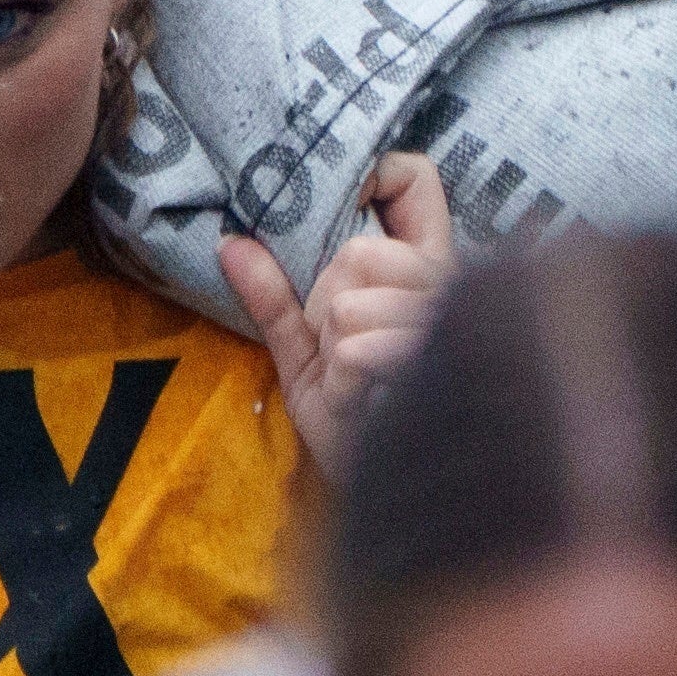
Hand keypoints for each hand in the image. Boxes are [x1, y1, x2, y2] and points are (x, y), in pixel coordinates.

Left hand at [223, 152, 456, 469]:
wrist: (390, 501)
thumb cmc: (356, 427)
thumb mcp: (305, 358)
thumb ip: (275, 300)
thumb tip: (230, 241)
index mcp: (423, 271)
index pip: (414, 177)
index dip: (376, 174)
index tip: (346, 208)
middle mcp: (446, 287)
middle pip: (358, 251)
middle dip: (328, 305)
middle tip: (344, 350)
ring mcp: (446, 324)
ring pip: (349, 302)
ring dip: (335, 350)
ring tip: (358, 382)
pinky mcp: (439, 364)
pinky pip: (357, 346)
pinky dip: (344, 379)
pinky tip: (366, 400)